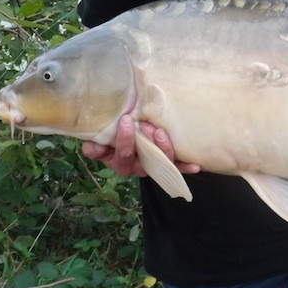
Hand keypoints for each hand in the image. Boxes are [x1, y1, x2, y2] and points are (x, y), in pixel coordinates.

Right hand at [82, 114, 200, 177]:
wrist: (132, 123)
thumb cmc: (116, 123)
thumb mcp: (104, 125)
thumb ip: (97, 132)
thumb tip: (91, 144)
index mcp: (111, 156)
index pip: (110, 154)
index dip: (118, 141)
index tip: (125, 120)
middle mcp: (129, 165)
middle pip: (131, 160)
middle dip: (136, 141)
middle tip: (142, 125)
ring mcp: (147, 165)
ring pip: (154, 163)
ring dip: (158, 149)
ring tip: (159, 132)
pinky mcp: (162, 164)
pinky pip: (173, 167)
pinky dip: (183, 167)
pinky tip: (196, 166)